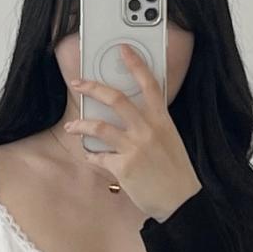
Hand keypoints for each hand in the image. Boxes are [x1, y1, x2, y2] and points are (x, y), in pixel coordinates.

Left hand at [65, 46, 201, 220]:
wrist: (182, 202)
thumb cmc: (176, 172)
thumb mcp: (170, 140)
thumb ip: (152, 126)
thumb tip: (131, 118)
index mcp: (162, 120)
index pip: (149, 84)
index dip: (136, 64)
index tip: (123, 49)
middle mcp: (148, 129)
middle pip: (116, 99)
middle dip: (93, 87)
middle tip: (79, 83)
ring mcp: (135, 147)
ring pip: (100, 127)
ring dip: (80, 125)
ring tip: (71, 127)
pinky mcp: (124, 167)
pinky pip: (99, 157)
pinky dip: (92, 156)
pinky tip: (91, 156)